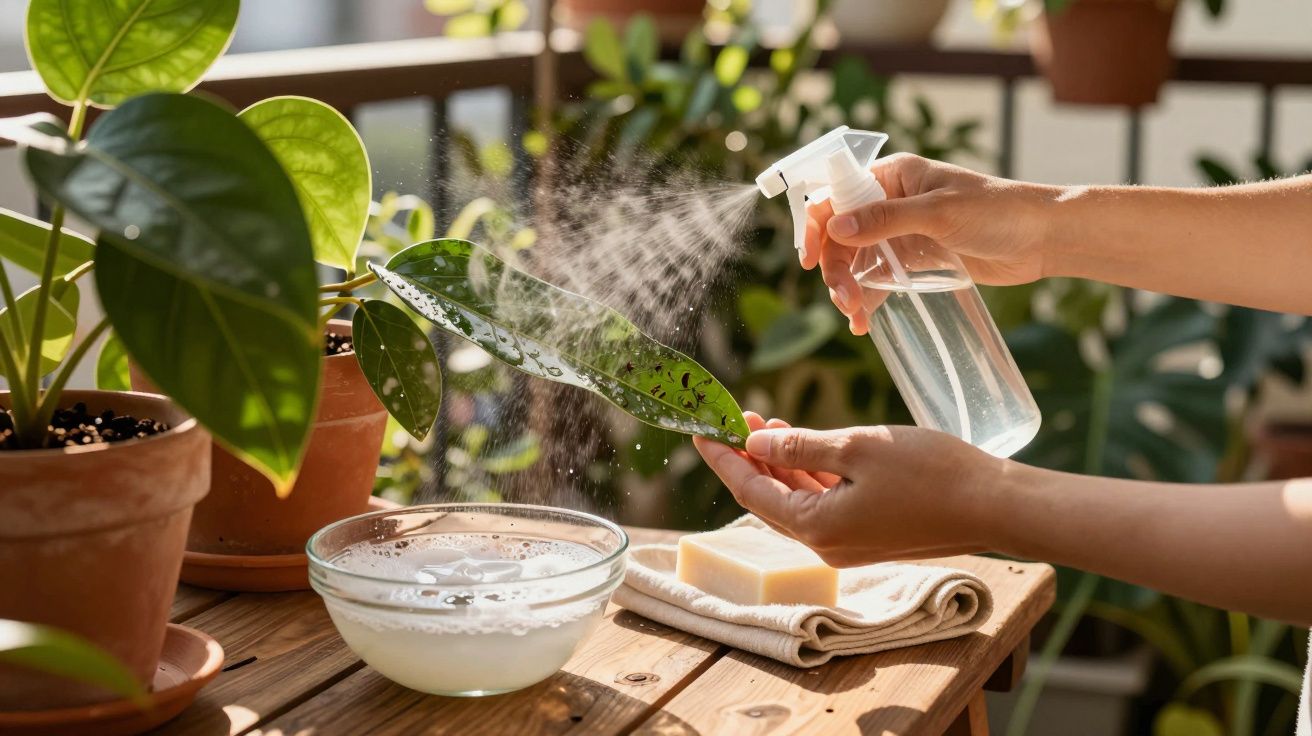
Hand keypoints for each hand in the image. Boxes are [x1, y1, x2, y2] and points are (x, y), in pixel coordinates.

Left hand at [694, 416, 1008, 566]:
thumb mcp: (857, 448)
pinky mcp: (870, 534)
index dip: (724, 459)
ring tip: (766, 422)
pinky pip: (824, 503)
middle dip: (749, 458)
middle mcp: (826, 544)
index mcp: (816, 527)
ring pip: (797, 500)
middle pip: (769, 499)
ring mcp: (849, 542)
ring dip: (779, 463)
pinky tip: (803, 444)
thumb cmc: (930, 472)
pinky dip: (809, 474)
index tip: (702, 430)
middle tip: (735, 418)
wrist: (994, 505)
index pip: (751, 492)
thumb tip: (756, 443)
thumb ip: (801, 445)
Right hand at [801, 153, 1057, 334]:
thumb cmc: (998, 212)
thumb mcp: (939, 213)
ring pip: (857, 260)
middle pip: (841, 235)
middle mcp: (891, 201)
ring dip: (848, 287)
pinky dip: (868, 298)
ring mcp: (902, 231)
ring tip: (855, 316)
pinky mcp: (916, 258)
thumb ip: (886, 220)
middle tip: (845, 299)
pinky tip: (864, 322)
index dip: (816, 227)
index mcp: (892, 176)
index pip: (836, 196)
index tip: (809, 261)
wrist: (1044, 239)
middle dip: (836, 268)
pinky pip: (879, 278)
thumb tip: (836, 228)